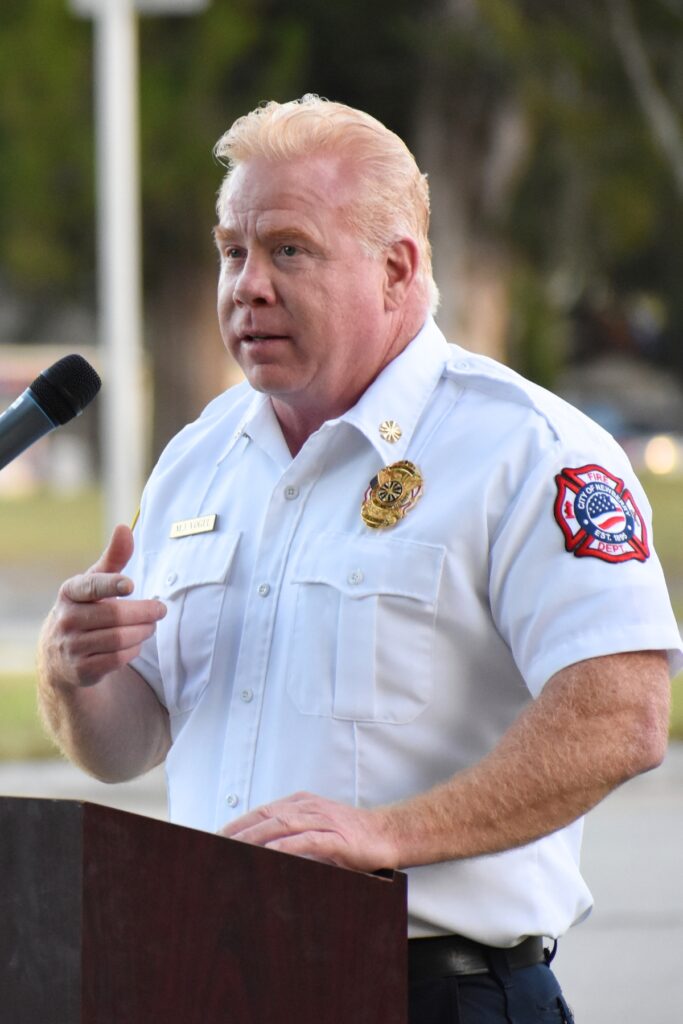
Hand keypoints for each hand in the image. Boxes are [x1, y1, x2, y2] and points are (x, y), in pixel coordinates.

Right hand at [40, 524, 166, 688]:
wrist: (58, 654)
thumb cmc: (86, 607)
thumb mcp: (94, 581)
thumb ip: (113, 558)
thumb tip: (124, 528)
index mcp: (70, 592)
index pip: (90, 586)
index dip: (111, 585)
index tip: (131, 585)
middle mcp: (66, 619)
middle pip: (114, 616)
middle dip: (144, 612)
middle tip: (160, 610)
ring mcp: (71, 646)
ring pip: (119, 639)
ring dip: (142, 631)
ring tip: (151, 625)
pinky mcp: (81, 669)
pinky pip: (117, 659)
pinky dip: (133, 650)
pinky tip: (137, 642)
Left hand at [218, 791, 399, 872]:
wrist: (388, 834)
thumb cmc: (351, 838)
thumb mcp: (318, 832)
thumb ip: (294, 838)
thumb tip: (264, 855)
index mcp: (302, 804)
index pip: (263, 811)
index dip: (238, 823)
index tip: (216, 837)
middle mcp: (309, 807)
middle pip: (266, 815)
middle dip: (239, 830)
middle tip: (215, 845)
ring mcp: (323, 820)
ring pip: (282, 824)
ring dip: (255, 836)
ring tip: (233, 848)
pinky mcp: (337, 837)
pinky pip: (308, 839)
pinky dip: (287, 845)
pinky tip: (270, 852)